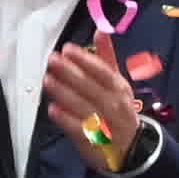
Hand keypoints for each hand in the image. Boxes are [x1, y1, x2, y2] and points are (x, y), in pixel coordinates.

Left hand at [41, 34, 150, 168]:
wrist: (130, 146)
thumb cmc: (118, 108)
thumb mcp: (117, 83)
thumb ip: (106, 58)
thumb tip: (100, 31)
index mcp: (119, 88)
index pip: (103, 72)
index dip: (86, 60)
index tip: (68, 49)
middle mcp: (113, 105)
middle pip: (91, 87)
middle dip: (70, 73)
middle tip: (52, 61)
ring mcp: (104, 124)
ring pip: (83, 107)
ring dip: (65, 93)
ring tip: (48, 80)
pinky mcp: (92, 141)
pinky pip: (78, 129)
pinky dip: (66, 119)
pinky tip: (53, 109)